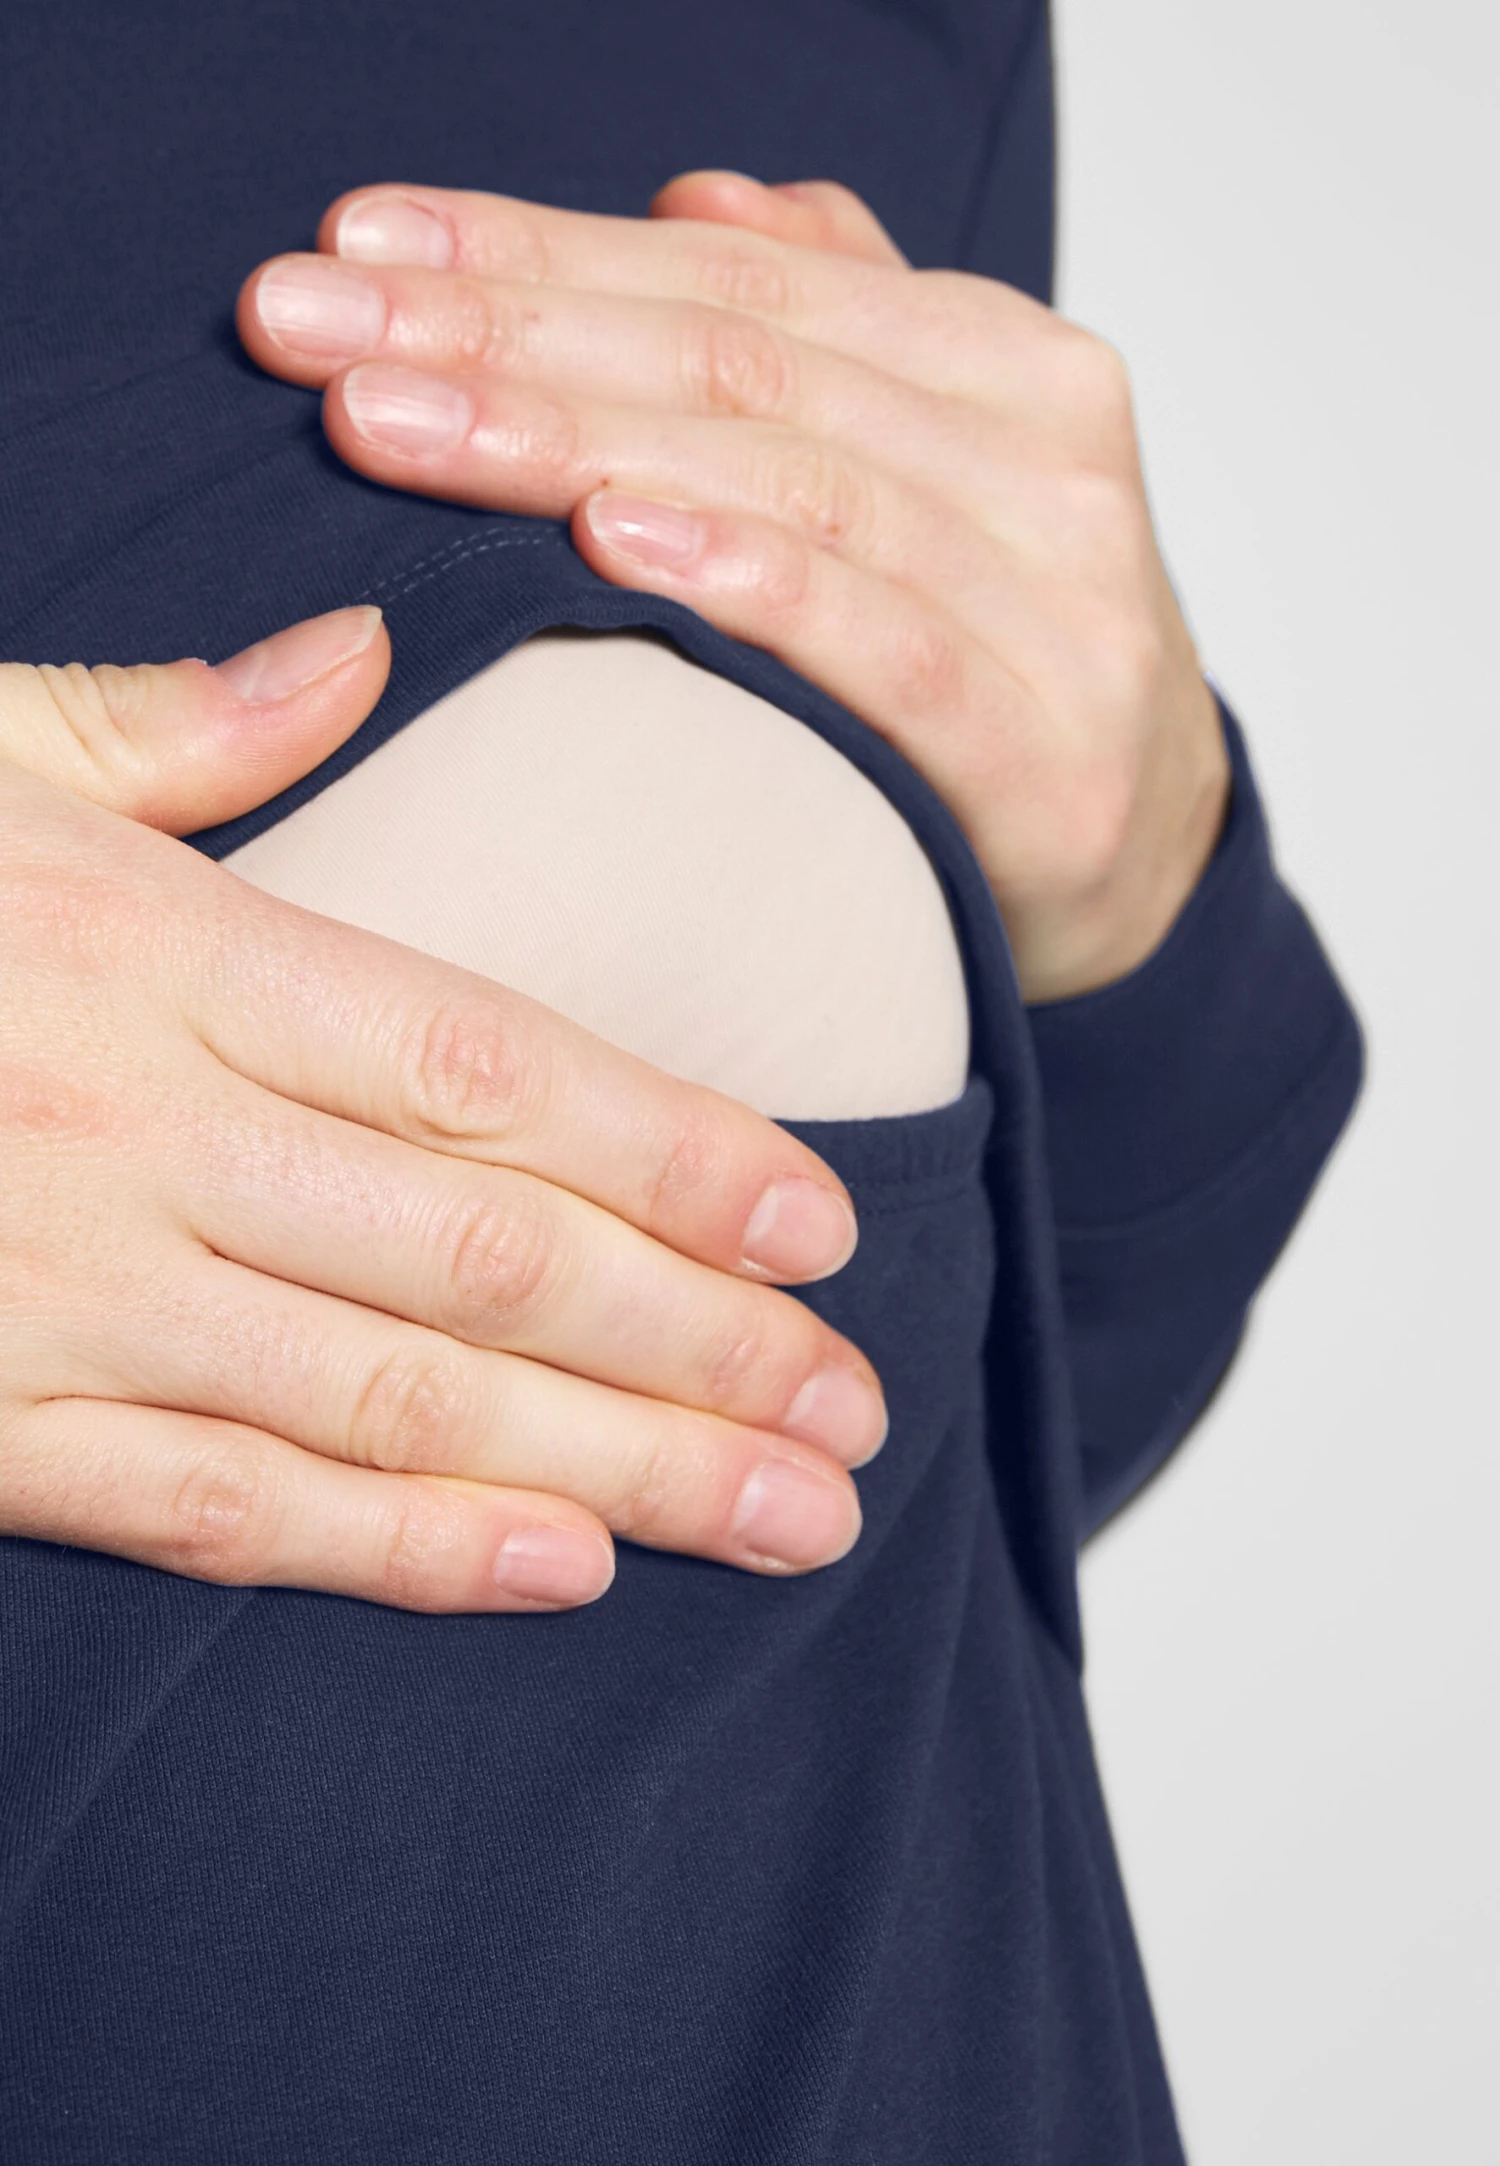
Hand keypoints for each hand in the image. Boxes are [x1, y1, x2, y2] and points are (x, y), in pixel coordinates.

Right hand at [1, 612, 879, 1611]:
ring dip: (612, 1470)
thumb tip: (355, 655)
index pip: (485, 1062)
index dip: (673, 1146)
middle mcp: (139, 1131)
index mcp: (164, 953)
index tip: (821, 1218)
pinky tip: (557, 1573)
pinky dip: (394, 1554)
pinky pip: (214, 1509)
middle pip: (484, 1257)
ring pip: (390, 1405)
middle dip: (697, 1344)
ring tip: (781, 1517)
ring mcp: (60, 1292)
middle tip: (856, 1416)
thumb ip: (173, 726)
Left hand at [237, 172, 1229, 999]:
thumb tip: (701, 194)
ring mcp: (1059, 599)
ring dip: (573, 441)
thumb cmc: (1001, 650)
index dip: (536, 249)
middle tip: (313, 330)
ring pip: (791, 481)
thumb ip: (838, 328)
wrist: (1144, 847)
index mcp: (1001, 361)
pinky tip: (612, 538)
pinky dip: (749, 582)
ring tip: (396, 424)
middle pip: (739, 362)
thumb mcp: (936, 467)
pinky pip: (882, 643)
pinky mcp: (1046, 751)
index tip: (358, 249)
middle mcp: (1040, 454)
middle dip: (506, 333)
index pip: (735, 277)